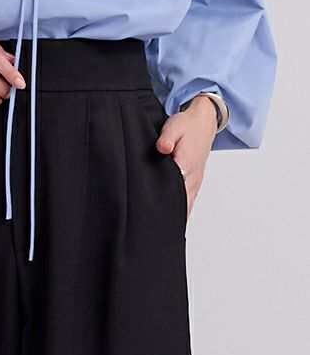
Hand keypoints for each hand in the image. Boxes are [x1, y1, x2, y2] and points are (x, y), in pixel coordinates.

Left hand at [155, 93, 218, 220]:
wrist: (203, 124)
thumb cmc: (186, 126)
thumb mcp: (173, 126)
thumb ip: (166, 138)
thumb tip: (162, 148)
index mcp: (186, 165)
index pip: (175, 190)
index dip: (164, 202)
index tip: (152, 214)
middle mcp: (192, 177)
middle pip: (181, 203)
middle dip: (168, 215)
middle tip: (152, 228)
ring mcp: (194, 182)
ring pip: (186, 206)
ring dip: (175, 216)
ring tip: (160, 230)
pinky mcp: (194, 183)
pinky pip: (188, 202)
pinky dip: (182, 213)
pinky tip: (172, 222)